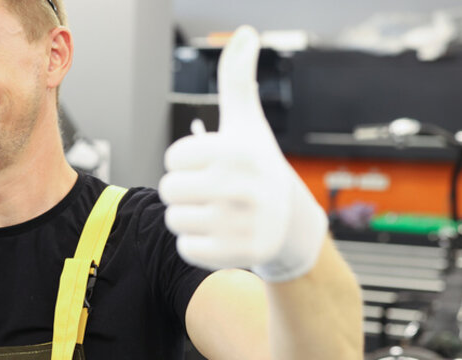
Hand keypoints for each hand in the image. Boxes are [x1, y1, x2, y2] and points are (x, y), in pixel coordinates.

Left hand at [159, 26, 327, 281]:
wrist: (292, 224)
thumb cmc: (259, 166)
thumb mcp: (247, 122)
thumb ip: (237, 78)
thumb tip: (246, 33)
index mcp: (237, 151)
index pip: (173, 158)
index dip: (186, 162)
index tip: (212, 166)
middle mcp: (240, 187)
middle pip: (169, 189)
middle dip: (185, 191)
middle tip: (213, 192)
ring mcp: (239, 223)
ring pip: (174, 219)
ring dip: (189, 217)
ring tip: (217, 212)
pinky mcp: (235, 255)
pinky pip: (185, 247)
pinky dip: (196, 243)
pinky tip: (220, 234)